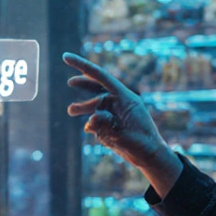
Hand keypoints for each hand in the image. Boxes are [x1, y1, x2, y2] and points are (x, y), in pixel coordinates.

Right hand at [64, 52, 179, 185]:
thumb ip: (106, 125)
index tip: (65, 57)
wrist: (150, 157)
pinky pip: (96, 121)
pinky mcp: (110, 124)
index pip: (101, 76)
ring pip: (94, 106)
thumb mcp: (124, 133)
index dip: (82, 66)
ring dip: (82, 107)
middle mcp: (119, 102)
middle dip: (83, 84)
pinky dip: (91, 124)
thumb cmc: (142, 142)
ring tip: (71, 111)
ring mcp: (114, 113)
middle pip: (97, 88)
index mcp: (125, 97)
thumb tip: (91, 119)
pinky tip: (89, 130)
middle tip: (70, 83)